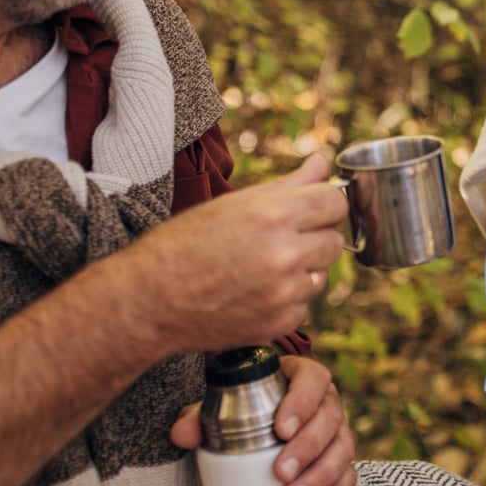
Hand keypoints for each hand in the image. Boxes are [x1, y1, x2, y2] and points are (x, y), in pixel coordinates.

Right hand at [132, 155, 347, 356]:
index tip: (310, 209)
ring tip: (260, 268)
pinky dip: (288, 300)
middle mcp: (285, 253)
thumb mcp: (232, 204)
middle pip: (334, 240)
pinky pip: (305, 305)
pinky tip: (255, 293)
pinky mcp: (281, 322)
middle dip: (313, 238)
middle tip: (277, 241)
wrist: (149, 300)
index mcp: (273, 214)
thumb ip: (288, 184)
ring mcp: (285, 292)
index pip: (336, 202)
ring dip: (303, 271)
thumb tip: (322, 162)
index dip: (323, 204)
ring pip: (322, 274)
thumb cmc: (184, 244)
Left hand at [171, 355, 357, 485]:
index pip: (313, 379)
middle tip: (280, 473)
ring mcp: (336, 432)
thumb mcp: (217, 412)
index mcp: (299, 377)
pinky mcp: (340, 461)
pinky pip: (348, 475)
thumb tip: (182, 434)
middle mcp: (325, 402)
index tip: (281, 429)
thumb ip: (196, 418)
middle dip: (308, 448)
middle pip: (330, 418)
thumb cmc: (237, 417)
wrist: (251, 437)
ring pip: (343, 448)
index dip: (303, 402)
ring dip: (322, 475)